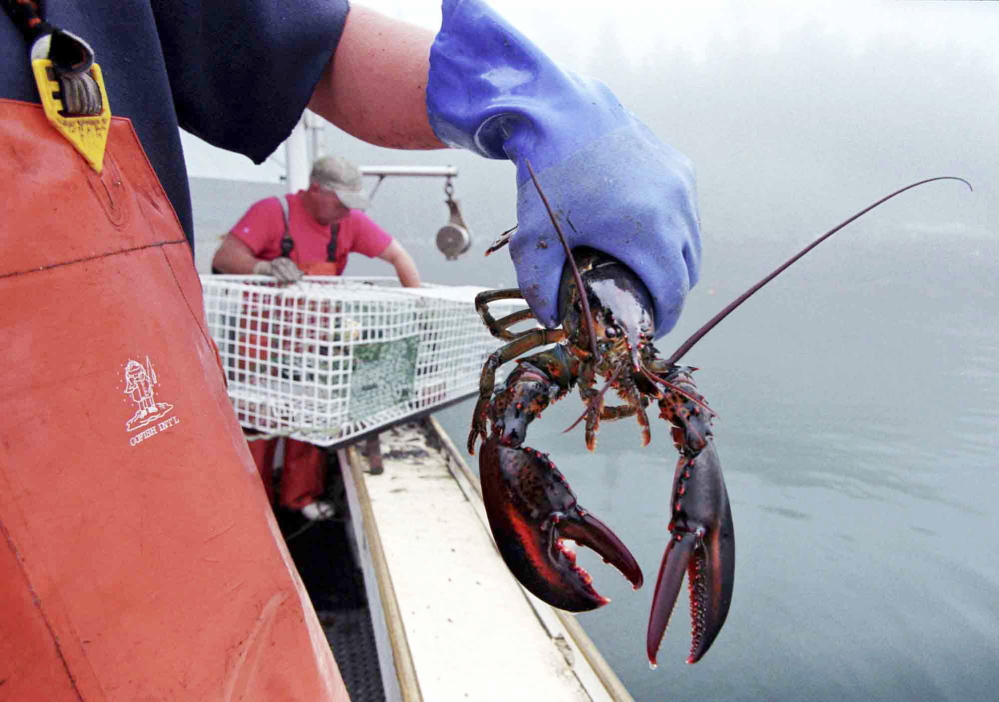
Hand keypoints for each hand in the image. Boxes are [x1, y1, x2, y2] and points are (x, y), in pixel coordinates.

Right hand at [253, 257, 302, 283]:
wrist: (265, 268)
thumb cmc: (278, 270)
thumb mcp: (287, 270)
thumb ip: (294, 271)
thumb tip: (302, 273)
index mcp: (286, 260)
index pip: (292, 265)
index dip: (296, 271)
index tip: (299, 278)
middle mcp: (280, 260)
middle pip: (287, 266)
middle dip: (292, 274)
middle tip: (295, 280)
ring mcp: (274, 263)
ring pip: (281, 269)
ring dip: (286, 275)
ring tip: (290, 281)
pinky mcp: (269, 267)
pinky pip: (275, 272)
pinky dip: (279, 277)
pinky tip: (283, 281)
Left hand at [426, 0, 699, 338]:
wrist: (558, 110)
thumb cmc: (545, 175)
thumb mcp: (532, 239)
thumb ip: (539, 288)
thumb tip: (551, 321)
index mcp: (648, 231)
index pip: (672, 293)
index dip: (662, 320)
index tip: (646, 331)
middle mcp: (676, 207)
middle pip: (688, 271)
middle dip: (668, 294)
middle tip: (640, 304)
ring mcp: (682, 184)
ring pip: (692, 242)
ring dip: (674, 263)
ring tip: (644, 273)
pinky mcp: (679, 166)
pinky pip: (685, 213)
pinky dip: (672, 231)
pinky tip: (642, 233)